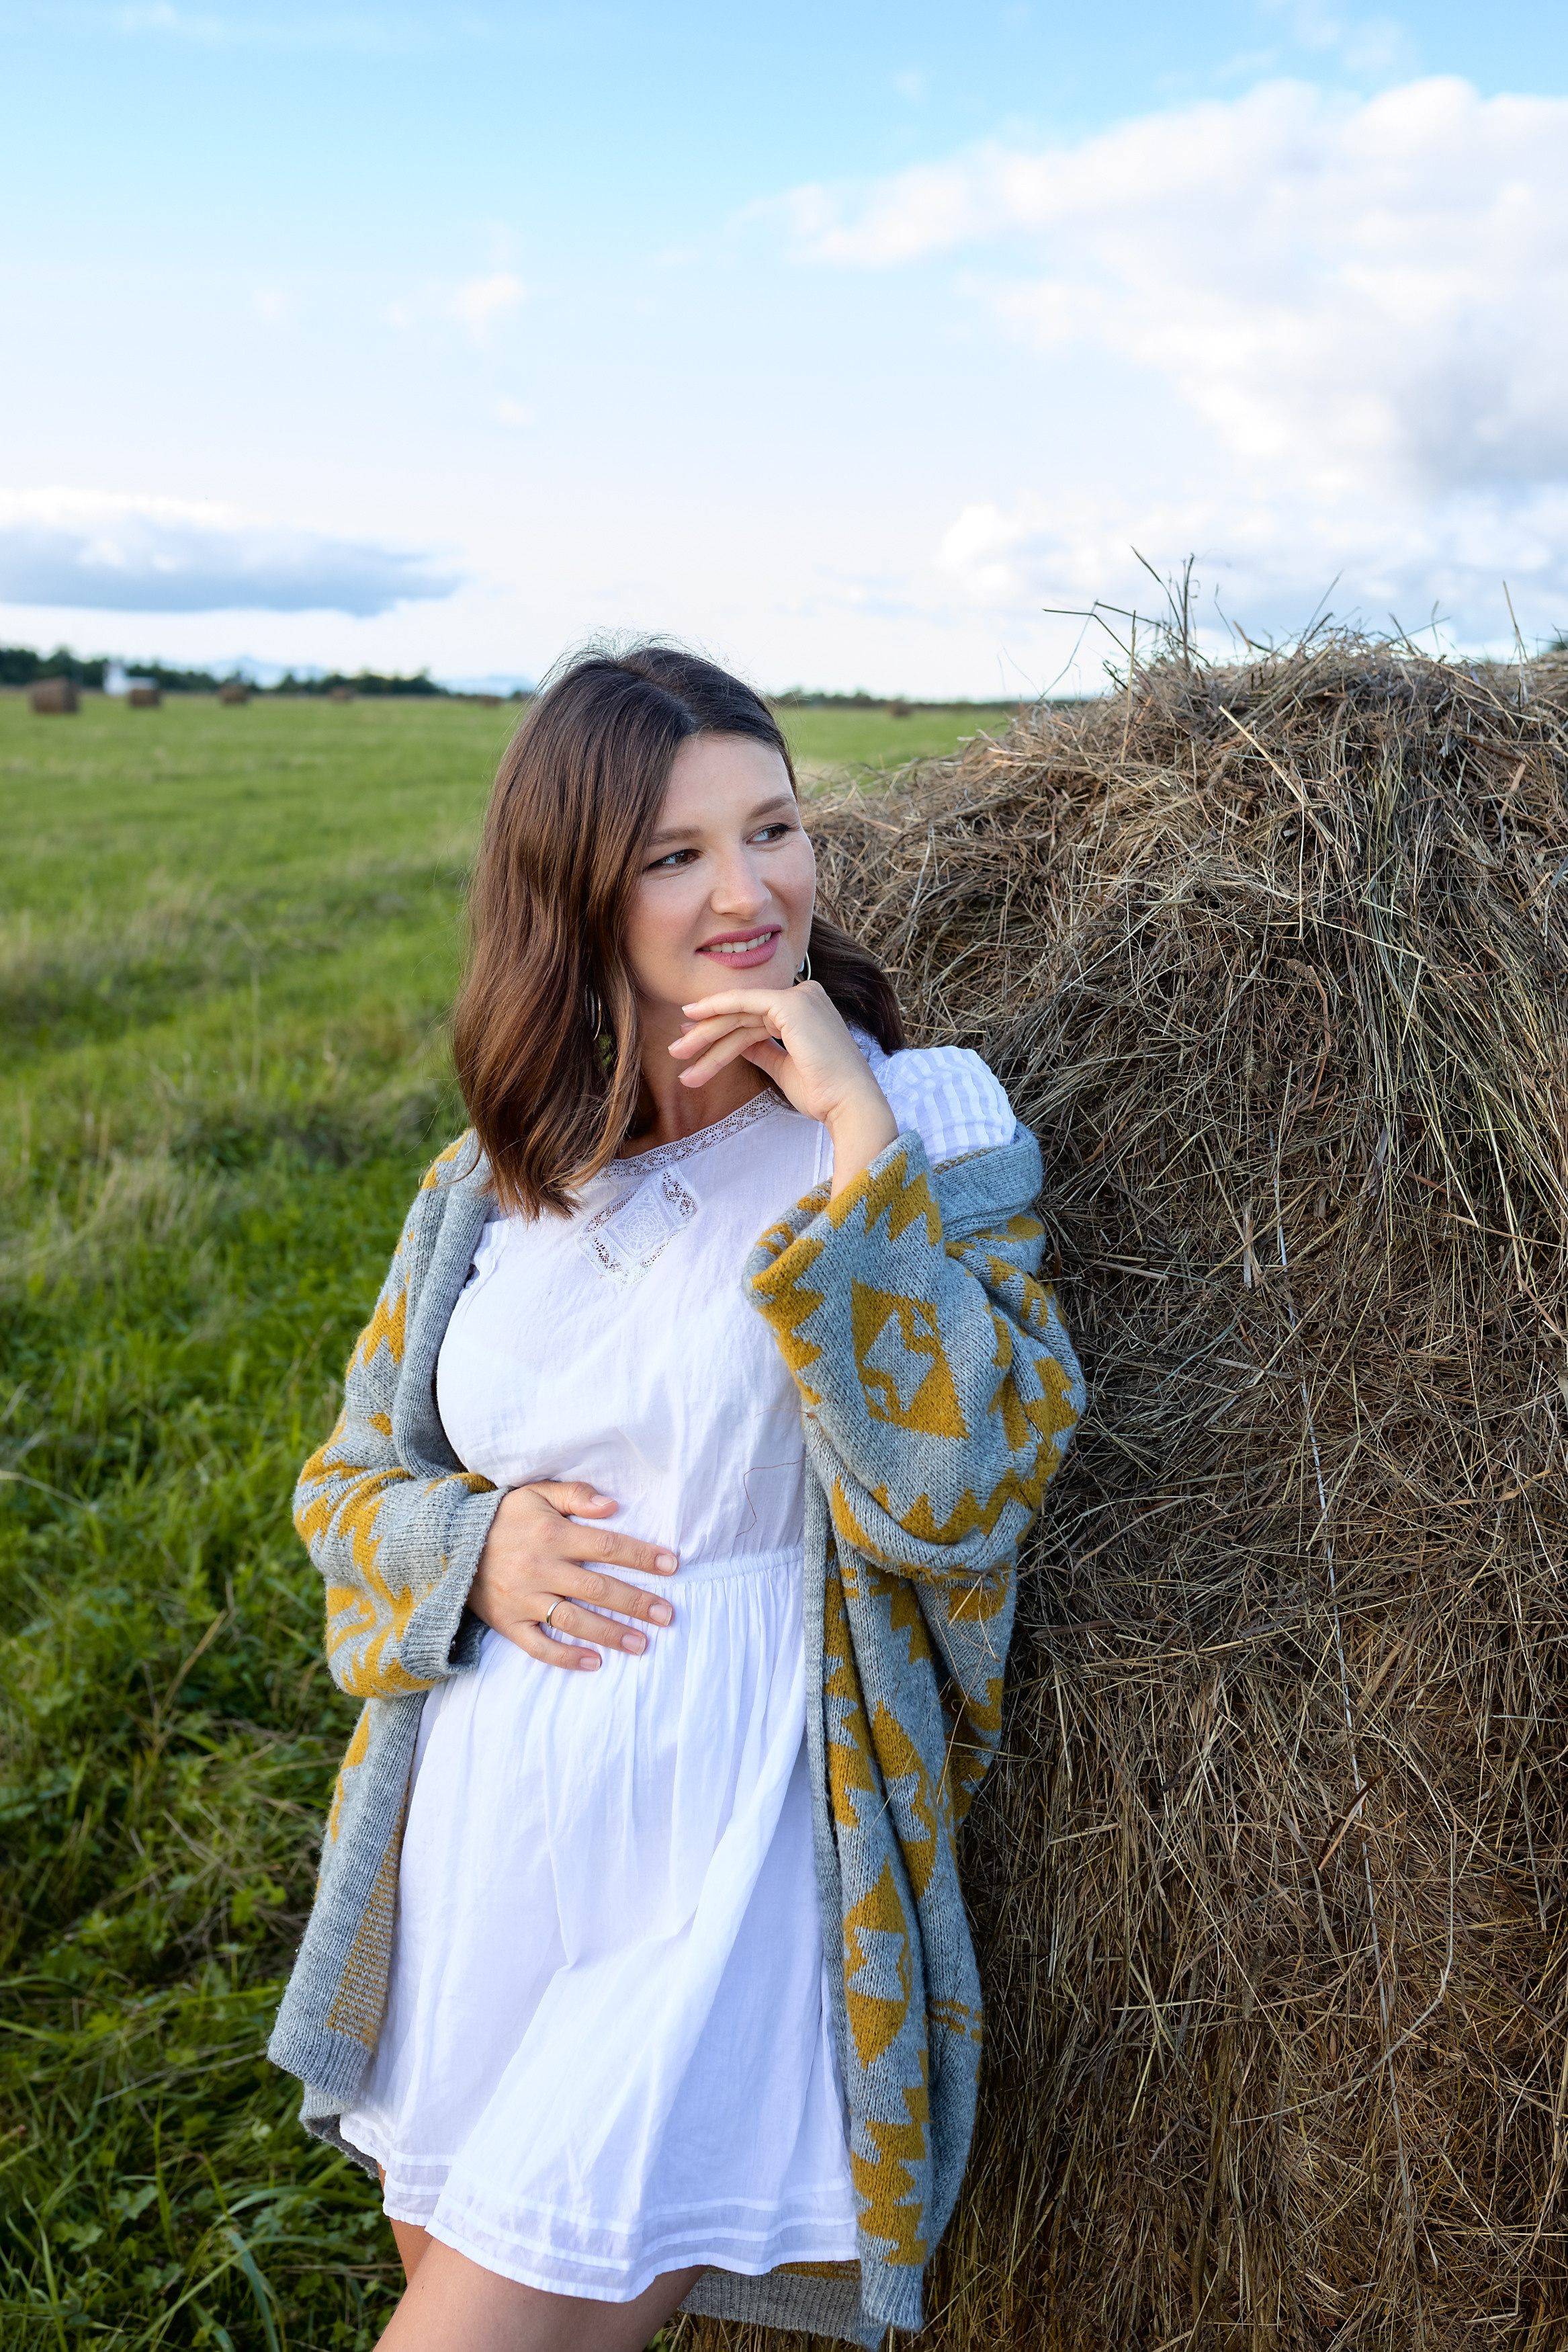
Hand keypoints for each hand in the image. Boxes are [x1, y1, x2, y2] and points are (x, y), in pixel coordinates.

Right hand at [467, 1481, 677, 1671]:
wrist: (447, 1544)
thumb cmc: (503, 1517)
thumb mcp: (536, 1494)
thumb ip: (575, 1495)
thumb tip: (613, 1506)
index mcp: (552, 1533)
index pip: (607, 1546)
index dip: (642, 1556)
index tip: (672, 1566)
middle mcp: (540, 1568)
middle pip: (597, 1588)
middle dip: (636, 1602)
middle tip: (667, 1615)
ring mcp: (523, 1599)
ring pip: (574, 1620)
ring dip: (610, 1633)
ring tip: (642, 1643)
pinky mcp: (508, 1623)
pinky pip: (539, 1646)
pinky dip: (566, 1657)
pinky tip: (594, 1662)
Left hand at [672, 979, 897, 1193]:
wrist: (847, 1105)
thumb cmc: (823, 1094)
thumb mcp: (783, 1067)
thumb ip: (762, 1049)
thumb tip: (739, 1043)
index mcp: (807, 1011)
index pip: (755, 1018)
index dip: (721, 1030)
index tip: (693, 1043)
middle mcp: (806, 996)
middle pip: (744, 1015)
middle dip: (707, 1034)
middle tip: (676, 1051)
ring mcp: (800, 997)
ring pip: (739, 1012)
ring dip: (705, 1034)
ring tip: (677, 1055)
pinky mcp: (791, 1004)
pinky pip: (744, 1003)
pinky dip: (717, 1009)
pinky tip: (692, 1021)